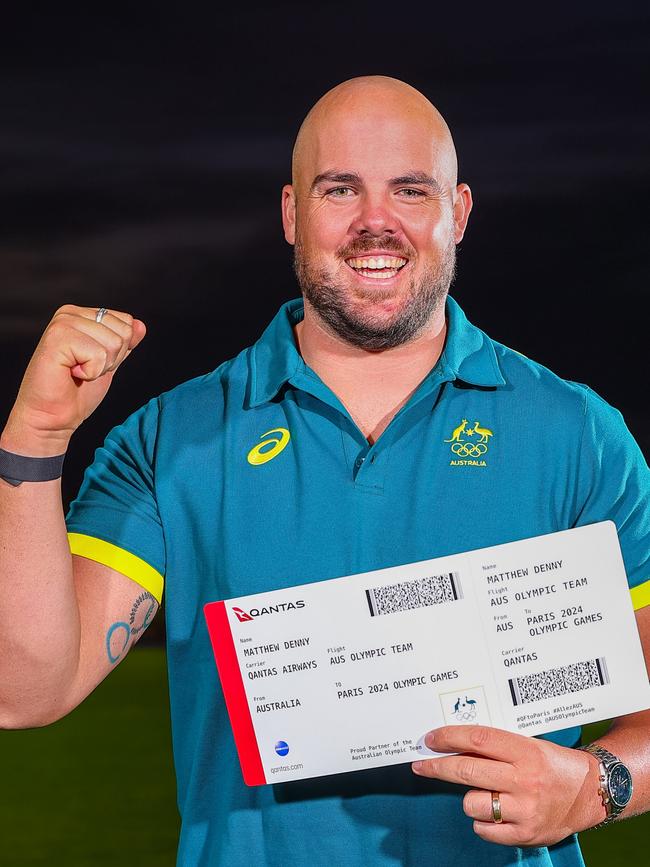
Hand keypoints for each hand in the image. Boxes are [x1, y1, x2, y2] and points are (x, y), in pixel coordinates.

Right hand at [4, 305, 145, 452]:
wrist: (53, 416)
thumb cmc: (77, 392)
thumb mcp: (109, 362)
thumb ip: (124, 343)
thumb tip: (140, 325)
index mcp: (82, 315)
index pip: (127, 322)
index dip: (119, 350)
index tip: (93, 362)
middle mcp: (70, 313)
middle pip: (123, 332)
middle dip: (112, 359)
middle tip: (85, 369)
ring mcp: (62, 323)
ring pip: (113, 343)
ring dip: (101, 367)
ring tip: (78, 372)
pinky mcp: (57, 338)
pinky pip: (98, 354)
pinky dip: (91, 372)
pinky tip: (72, 373)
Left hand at [411, 725, 604, 845]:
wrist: (589, 793)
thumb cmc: (552, 763)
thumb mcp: (527, 744)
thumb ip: (495, 746)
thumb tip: (451, 743)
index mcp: (525, 751)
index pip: (477, 740)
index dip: (448, 738)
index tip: (429, 739)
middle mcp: (524, 780)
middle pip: (467, 771)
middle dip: (437, 767)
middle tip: (421, 765)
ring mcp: (525, 810)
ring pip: (471, 802)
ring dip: (470, 797)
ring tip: (485, 793)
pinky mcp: (525, 834)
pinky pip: (484, 829)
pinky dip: (482, 821)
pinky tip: (494, 811)